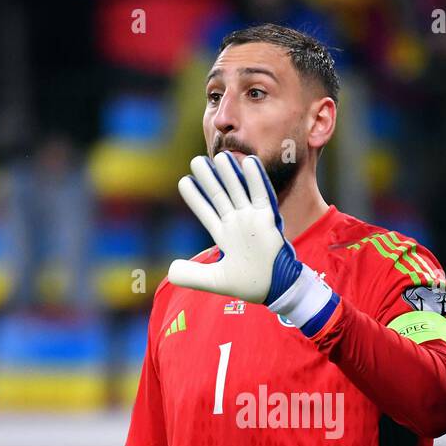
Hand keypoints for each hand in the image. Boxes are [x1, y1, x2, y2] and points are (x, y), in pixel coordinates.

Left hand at [167, 151, 304, 304]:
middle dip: (208, 179)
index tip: (184, 182)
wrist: (276, 289)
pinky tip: (249, 162)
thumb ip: (192, 275)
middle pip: (219, 196)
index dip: (194, 198)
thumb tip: (169, 271)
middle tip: (196, 161)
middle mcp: (236, 224)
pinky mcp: (267, 220)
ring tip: (219, 156)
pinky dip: (255, 179)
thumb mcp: (215, 280)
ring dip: (229, 174)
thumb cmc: (249, 284)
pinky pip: (260, 195)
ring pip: (237, 191)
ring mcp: (251, 220)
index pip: (206, 212)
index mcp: (224, 236)